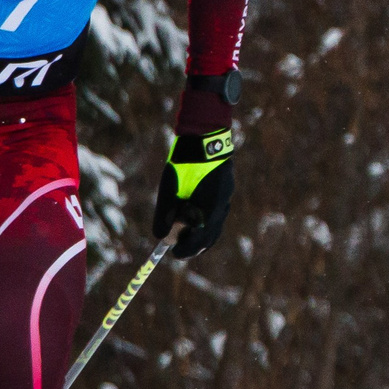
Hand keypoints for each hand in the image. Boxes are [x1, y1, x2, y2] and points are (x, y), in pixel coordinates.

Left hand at [155, 130, 235, 257]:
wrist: (205, 135)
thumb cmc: (184, 161)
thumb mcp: (169, 188)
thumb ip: (164, 213)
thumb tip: (161, 238)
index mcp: (209, 207)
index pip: (198, 238)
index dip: (185, 248)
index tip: (173, 254)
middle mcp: (222, 206)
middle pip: (210, 236)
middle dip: (194, 245)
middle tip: (179, 249)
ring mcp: (226, 197)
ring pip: (216, 226)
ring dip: (201, 234)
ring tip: (186, 236)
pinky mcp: (226, 190)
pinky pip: (218, 214)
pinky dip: (206, 221)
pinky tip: (196, 219)